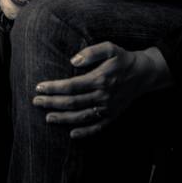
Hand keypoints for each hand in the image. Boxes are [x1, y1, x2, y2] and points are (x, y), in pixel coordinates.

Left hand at [32, 43, 170, 138]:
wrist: (145, 74)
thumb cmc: (124, 59)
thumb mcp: (110, 48)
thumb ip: (91, 52)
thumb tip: (73, 61)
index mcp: (100, 79)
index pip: (71, 86)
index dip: (54, 88)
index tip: (39, 87)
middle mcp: (103, 96)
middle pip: (72, 102)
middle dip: (52, 103)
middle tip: (36, 102)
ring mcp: (108, 108)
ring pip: (82, 116)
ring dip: (63, 119)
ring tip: (47, 118)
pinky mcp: (113, 116)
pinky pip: (97, 127)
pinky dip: (85, 132)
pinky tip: (72, 134)